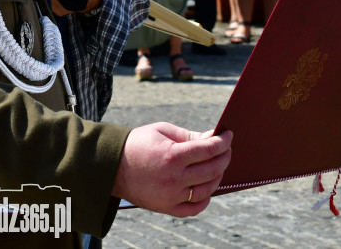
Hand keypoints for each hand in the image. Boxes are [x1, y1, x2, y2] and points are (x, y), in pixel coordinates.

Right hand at [111, 123, 232, 216]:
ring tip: (218, 165)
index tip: (229, 135)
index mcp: (172, 156)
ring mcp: (170, 196)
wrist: (111, 167)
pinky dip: (205, 199)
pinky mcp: (165, 208)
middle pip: (212, 169)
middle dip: (225, 156)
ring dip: (218, 176)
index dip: (224, 141)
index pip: (209, 150)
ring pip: (207, 189)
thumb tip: (214, 138)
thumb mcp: (164, 131)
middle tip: (227, 148)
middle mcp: (173, 178)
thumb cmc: (139, 144)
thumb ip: (190, 136)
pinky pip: (193, 209)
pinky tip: (208, 188)